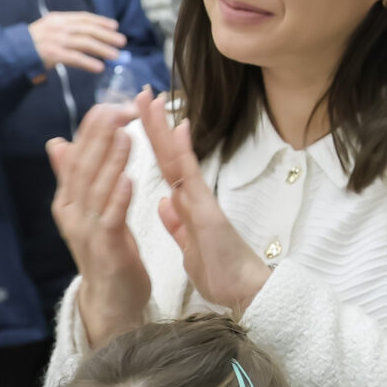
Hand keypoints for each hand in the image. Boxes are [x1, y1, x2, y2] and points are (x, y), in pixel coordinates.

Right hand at [29, 12, 125, 76]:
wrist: (11, 52)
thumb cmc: (31, 43)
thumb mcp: (48, 30)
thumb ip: (65, 30)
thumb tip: (90, 37)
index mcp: (58, 18)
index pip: (84, 17)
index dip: (100, 21)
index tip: (114, 26)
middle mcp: (58, 26)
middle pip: (88, 29)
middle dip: (107, 35)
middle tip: (122, 41)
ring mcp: (55, 40)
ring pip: (85, 43)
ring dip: (102, 49)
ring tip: (115, 55)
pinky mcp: (53, 54)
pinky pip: (75, 58)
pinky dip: (89, 63)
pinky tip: (99, 67)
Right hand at [49, 105, 150, 348]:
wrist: (112, 299)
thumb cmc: (106, 249)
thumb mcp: (88, 208)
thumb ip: (75, 176)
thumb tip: (55, 142)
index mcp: (68, 199)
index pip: (77, 155)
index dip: (93, 129)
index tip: (112, 104)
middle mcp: (71, 212)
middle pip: (83, 167)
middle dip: (100, 136)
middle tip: (118, 109)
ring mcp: (85, 231)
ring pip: (97, 190)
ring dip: (111, 161)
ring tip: (126, 135)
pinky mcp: (105, 249)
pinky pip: (111, 220)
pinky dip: (119, 199)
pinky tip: (130, 179)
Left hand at [135, 90, 269, 314]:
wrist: (245, 293)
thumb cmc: (223, 274)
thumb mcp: (189, 248)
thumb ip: (178, 224)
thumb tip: (165, 202)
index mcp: (187, 206)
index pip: (166, 166)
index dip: (153, 141)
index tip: (141, 115)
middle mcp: (194, 197)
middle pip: (171, 154)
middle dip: (155, 124)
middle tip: (143, 93)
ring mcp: (202, 200)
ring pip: (179, 158)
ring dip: (165, 128)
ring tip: (153, 100)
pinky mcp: (208, 211)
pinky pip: (192, 177)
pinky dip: (185, 152)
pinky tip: (179, 129)